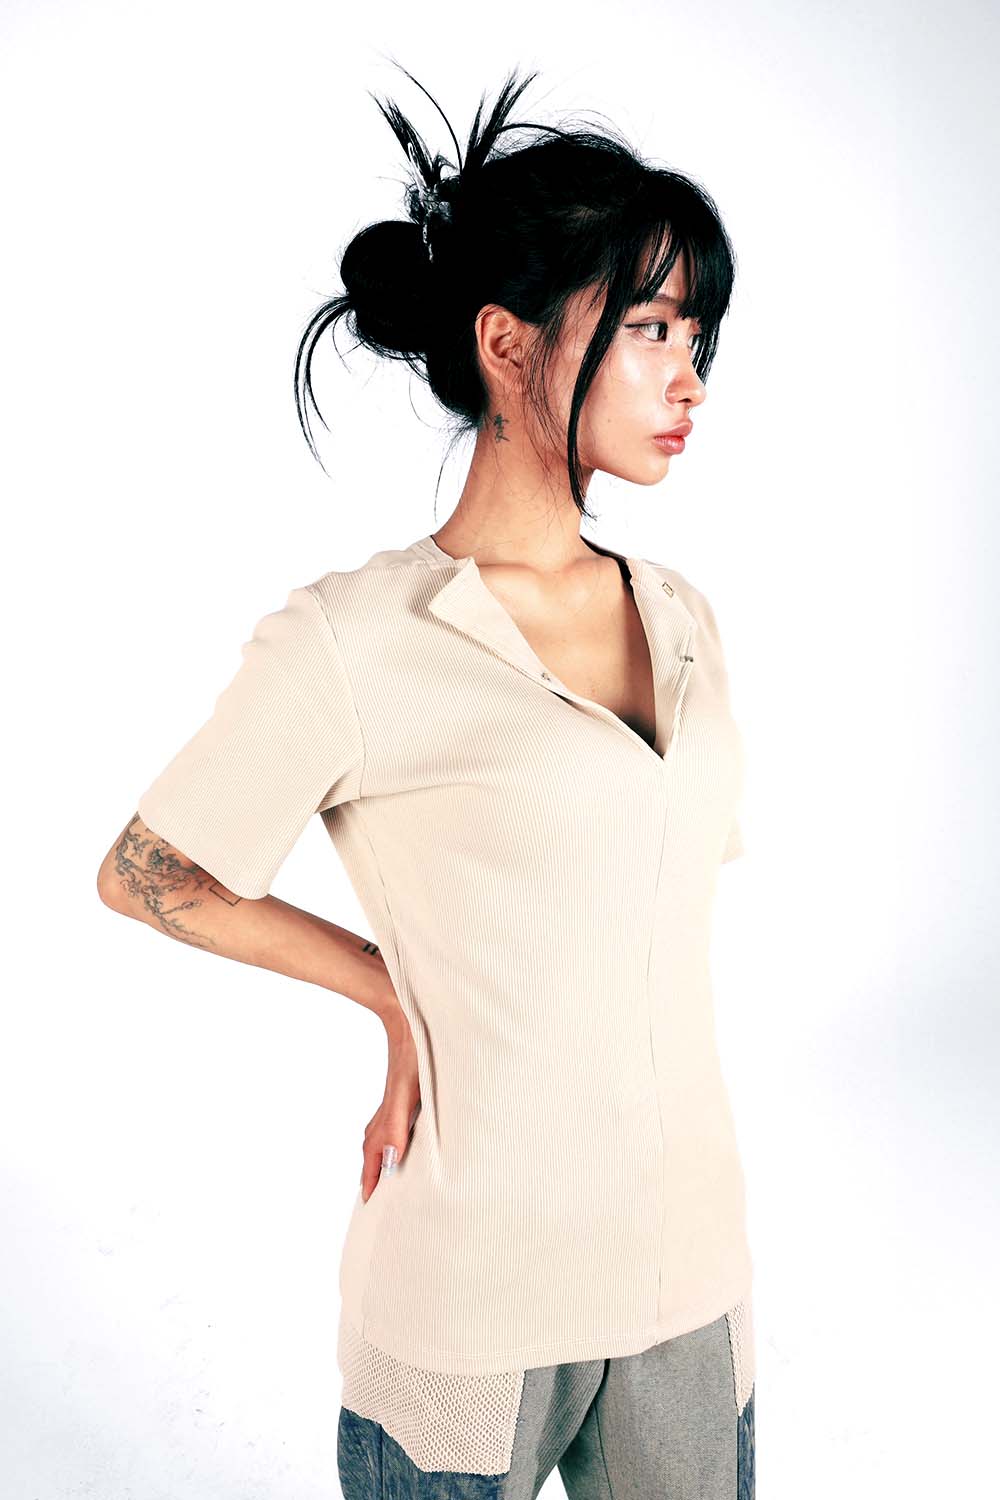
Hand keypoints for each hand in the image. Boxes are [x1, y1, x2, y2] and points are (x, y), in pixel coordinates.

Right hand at [360, 1028, 419, 1203]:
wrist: (408, 1017)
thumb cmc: (414, 1053)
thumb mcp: (408, 1091)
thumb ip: (396, 1124)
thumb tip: (391, 1159)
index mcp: (388, 1115)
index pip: (374, 1154)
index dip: (372, 1178)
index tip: (368, 1200)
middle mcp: (387, 1109)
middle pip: (372, 1146)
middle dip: (371, 1170)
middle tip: (372, 1193)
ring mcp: (393, 1098)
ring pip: (379, 1132)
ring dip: (378, 1153)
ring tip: (382, 1171)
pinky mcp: (402, 1089)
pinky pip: (389, 1119)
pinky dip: (387, 1135)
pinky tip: (399, 1134)